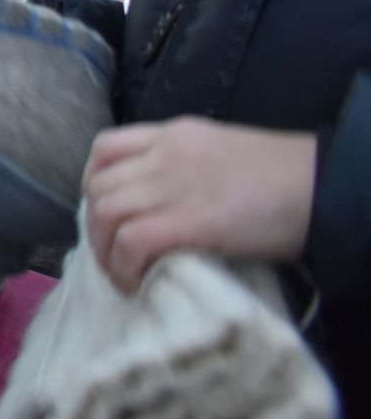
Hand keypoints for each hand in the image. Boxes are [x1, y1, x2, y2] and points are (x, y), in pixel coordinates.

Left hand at [83, 117, 316, 292]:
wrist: (325, 185)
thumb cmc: (286, 178)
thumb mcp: (223, 154)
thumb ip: (184, 167)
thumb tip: (157, 203)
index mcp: (175, 134)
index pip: (106, 148)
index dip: (93, 184)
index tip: (103, 213)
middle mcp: (167, 154)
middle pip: (99, 185)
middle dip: (94, 225)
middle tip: (110, 253)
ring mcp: (176, 185)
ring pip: (106, 213)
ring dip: (104, 250)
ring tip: (121, 274)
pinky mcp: (193, 221)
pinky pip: (133, 241)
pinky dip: (123, 266)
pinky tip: (135, 283)